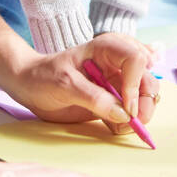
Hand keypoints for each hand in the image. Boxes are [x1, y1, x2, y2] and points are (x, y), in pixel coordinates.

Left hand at [4, 33, 159, 136]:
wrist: (29, 86)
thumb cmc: (43, 76)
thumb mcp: (65, 84)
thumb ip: (93, 98)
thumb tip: (123, 114)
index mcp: (107, 49)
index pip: (136, 58)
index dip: (135, 83)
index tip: (125, 106)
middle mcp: (116, 64)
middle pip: (147, 79)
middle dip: (145, 102)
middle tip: (133, 122)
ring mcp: (116, 83)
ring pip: (144, 97)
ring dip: (140, 115)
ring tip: (121, 127)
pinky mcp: (112, 101)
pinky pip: (131, 112)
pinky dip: (128, 123)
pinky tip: (114, 127)